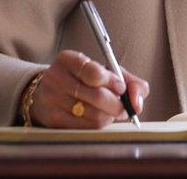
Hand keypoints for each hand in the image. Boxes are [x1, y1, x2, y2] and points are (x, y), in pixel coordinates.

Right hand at [30, 50, 149, 128]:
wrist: (48, 92)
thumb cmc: (83, 79)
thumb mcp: (103, 70)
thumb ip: (128, 80)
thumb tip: (138, 103)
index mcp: (68, 60)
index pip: (95, 73)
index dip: (114, 82)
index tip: (121, 87)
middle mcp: (56, 78)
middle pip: (98, 97)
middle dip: (118, 104)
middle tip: (123, 106)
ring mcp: (52, 100)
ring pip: (94, 116)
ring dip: (110, 116)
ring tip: (110, 111)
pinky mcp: (53, 120)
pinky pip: (86, 128)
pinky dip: (99, 124)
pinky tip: (98, 117)